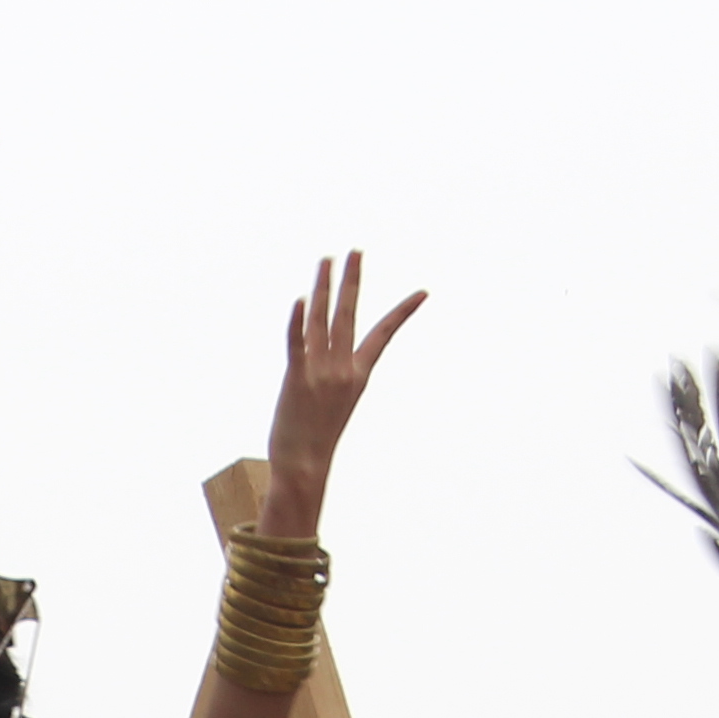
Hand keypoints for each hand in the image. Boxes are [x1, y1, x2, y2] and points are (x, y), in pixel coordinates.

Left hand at [261, 254, 425, 521]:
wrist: (304, 466)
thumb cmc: (316, 438)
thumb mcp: (335, 402)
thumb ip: (334, 377)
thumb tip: (332, 363)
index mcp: (358, 374)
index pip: (384, 334)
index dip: (403, 312)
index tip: (423, 292)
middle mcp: (342, 369)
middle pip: (350, 314)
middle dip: (353, 280)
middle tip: (356, 251)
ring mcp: (319, 373)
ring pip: (323, 320)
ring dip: (324, 287)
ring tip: (326, 260)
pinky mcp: (295, 379)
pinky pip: (297, 344)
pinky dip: (298, 322)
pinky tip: (301, 300)